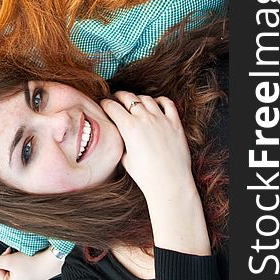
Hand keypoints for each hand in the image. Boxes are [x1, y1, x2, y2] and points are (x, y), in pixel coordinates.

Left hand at [0, 246, 62, 279]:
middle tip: (15, 255)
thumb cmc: (32, 263)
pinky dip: (17, 260)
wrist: (50, 261)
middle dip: (6, 259)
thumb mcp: (10, 260)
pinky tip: (24, 259)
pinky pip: (14, 266)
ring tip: (21, 257)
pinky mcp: (22, 277)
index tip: (10, 253)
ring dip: (12, 258)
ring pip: (6, 265)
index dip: (0, 259)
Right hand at [101, 93, 210, 254]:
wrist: (169, 184)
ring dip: (138, 98)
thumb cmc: (145, 175)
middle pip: (128, 98)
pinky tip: (155, 104)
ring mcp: (161, 119)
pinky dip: (159, 100)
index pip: (112, 106)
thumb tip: (119, 132)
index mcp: (129, 127)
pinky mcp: (175, 123)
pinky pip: (167, 103)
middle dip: (119, 96)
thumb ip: (121, 140)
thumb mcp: (125, 157)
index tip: (104, 104)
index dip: (105, 103)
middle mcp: (144, 119)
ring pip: (146, 98)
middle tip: (116, 98)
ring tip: (135, 102)